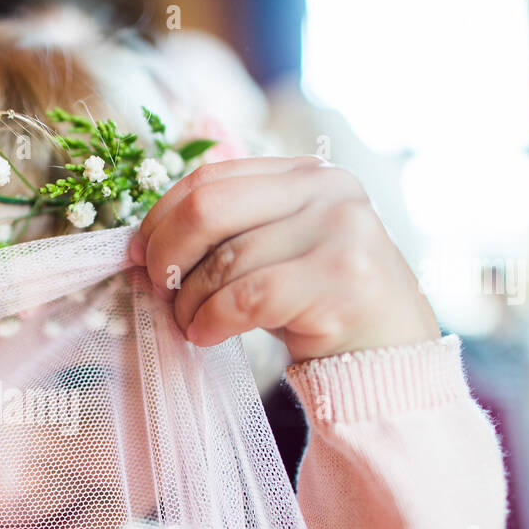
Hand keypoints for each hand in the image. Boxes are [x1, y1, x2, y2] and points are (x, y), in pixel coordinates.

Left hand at [130, 157, 439, 362]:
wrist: (388, 355)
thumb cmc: (318, 304)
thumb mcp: (277, 250)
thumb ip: (230, 228)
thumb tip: (145, 238)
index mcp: (307, 173)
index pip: (210, 178)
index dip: (161, 217)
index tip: (139, 256)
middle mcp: (329, 191)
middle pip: (209, 208)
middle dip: (167, 253)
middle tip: (159, 289)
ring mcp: (341, 233)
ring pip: (225, 262)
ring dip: (190, 303)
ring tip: (190, 324)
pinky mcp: (341, 282)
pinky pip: (248, 298)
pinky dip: (213, 321)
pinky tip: (206, 336)